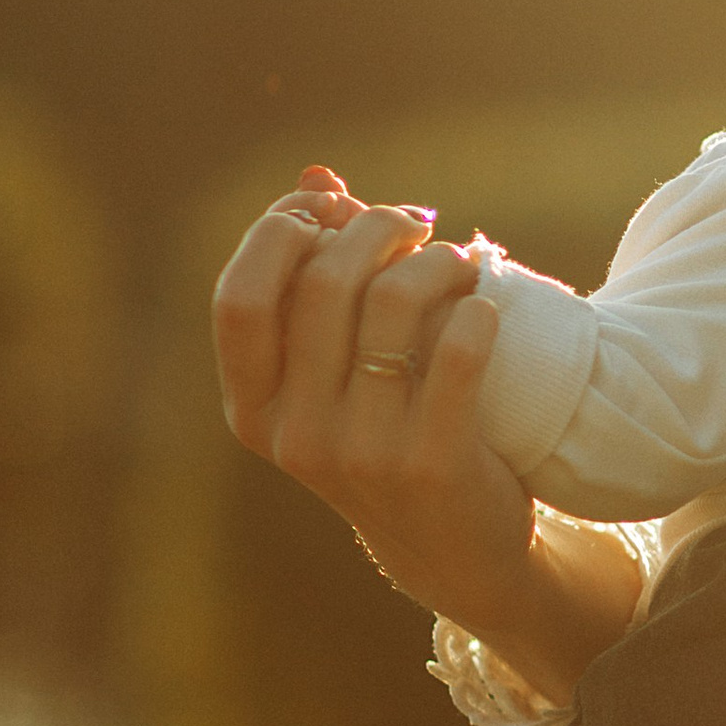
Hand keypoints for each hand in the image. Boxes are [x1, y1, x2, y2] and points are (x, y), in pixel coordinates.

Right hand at [212, 168, 532, 634]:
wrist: (457, 552)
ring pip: (390, 303)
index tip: (331, 205)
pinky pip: (457, 348)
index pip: (240, 298)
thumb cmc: (390, 436)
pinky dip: (476, 307)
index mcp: (255, 411)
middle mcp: (297, 436)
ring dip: (435, 260)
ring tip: (460, 260)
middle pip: (320, 283)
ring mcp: (363, 454)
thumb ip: (319, 277)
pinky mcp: (434, 462)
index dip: (281, 232)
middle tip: (414, 222)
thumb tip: (317, 173)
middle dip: (372, 228)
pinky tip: (484, 304)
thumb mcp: (338, 375)